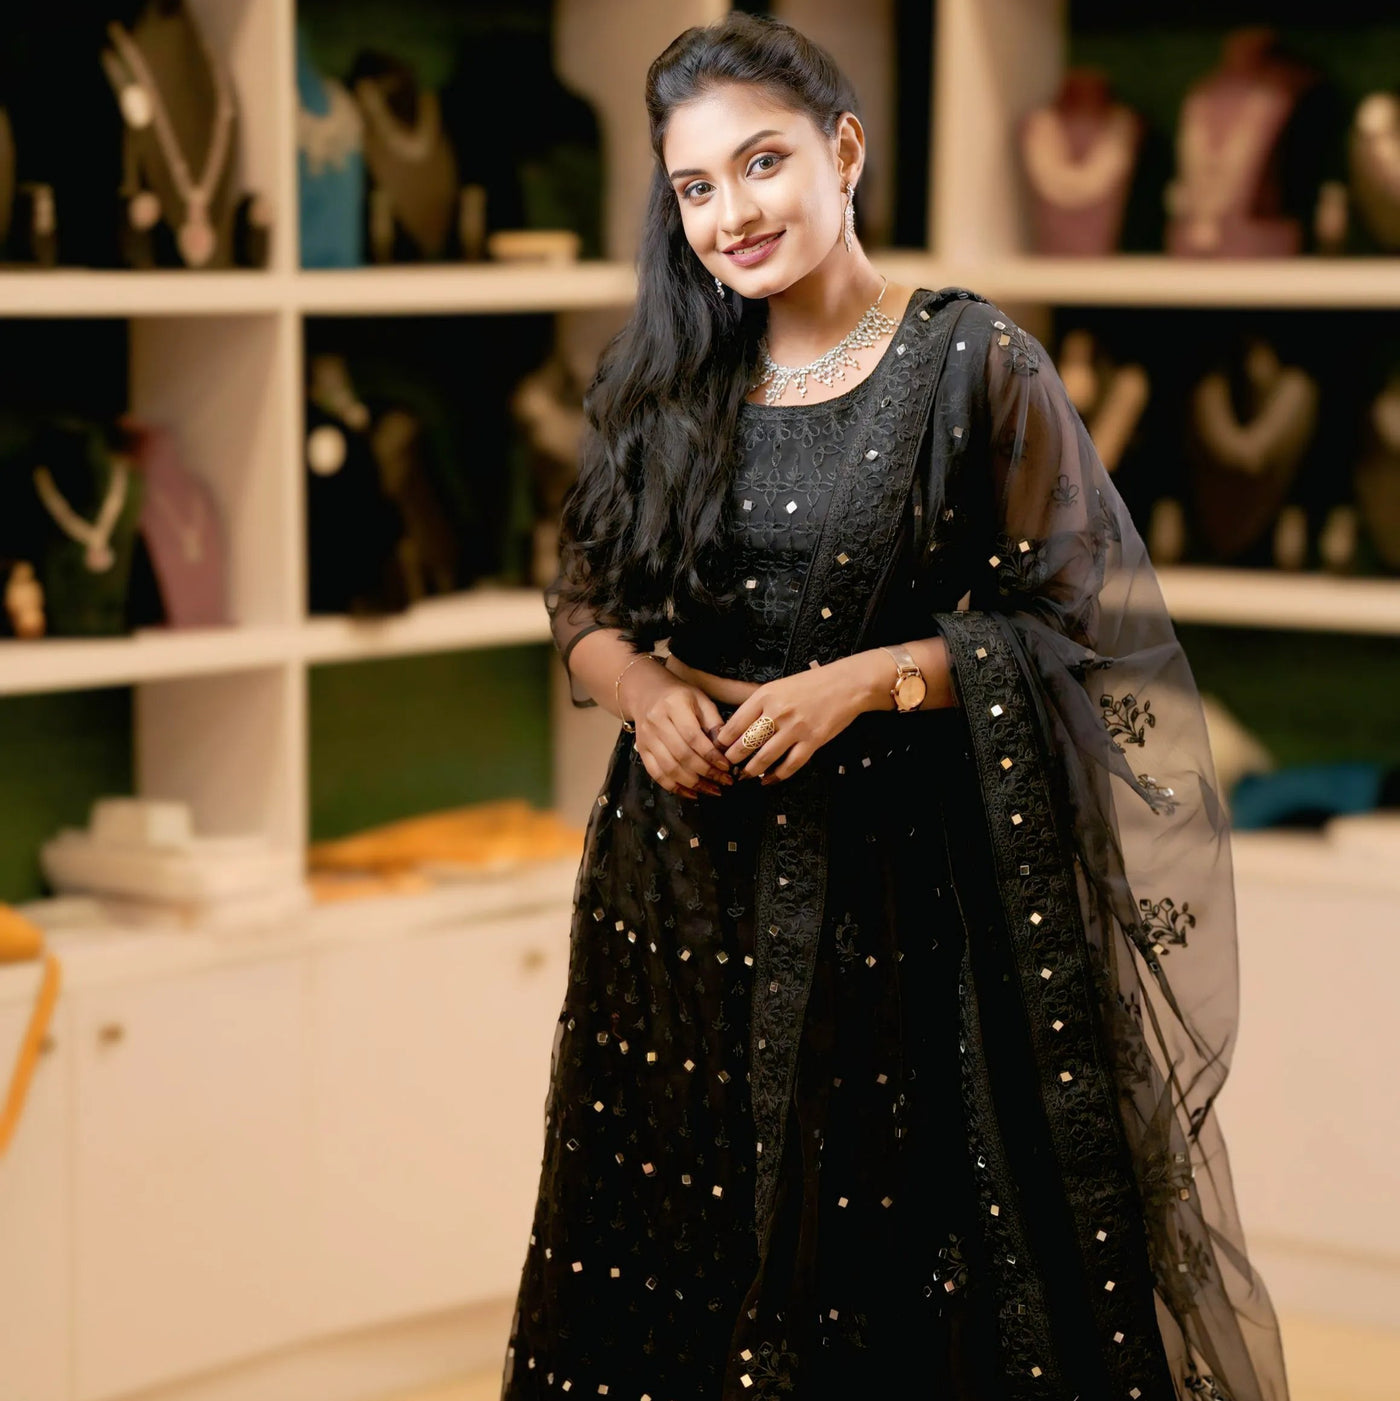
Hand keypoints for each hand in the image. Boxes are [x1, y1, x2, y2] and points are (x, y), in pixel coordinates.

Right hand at [622, 658, 735, 799]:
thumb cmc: (680, 696)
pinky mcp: (642, 750)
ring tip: (713, 790)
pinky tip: (693, 793)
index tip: (727, 766)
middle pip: (682, 755)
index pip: (692, 736)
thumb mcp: (701, 700)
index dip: (710, 754)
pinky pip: (657, 774)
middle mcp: (656, 722)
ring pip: (669, 768)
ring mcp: (646, 738)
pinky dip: (675, 788)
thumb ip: (714, 722)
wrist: (646, 693)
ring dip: (693, 784)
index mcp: (673, 705)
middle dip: (706, 772)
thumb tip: (727, 749)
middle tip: (725, 781)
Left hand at [714, 659, 867, 784]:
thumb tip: (737, 728)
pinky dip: (776, 776)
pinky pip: (789, 765)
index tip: (718, 750)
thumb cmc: (811, 684)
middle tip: (728, 767)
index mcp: (765, 696)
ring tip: (744, 776)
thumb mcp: (778, 686)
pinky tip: (768, 780)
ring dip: (750, 771)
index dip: (723, 742)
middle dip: (732, 760)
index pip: (734, 724)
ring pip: (764, 758)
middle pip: (745, 744)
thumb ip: (758, 705)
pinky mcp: (812, 741)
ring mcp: (795, 728)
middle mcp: (777, 712)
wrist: (847, 684)